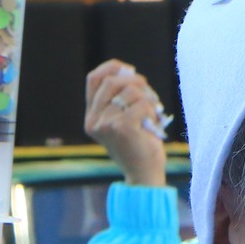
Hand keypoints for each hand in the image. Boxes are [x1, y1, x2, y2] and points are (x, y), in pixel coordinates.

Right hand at [84, 59, 168, 187]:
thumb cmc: (139, 146)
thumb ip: (122, 97)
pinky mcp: (121, 128)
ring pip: (129, 91)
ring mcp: (106, 124)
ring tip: (152, 115)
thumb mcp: (125, 119)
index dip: (111, 67)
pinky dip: (152, 110)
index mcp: (92, 117)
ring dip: (147, 100)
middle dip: (135, 82)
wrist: (145, 175)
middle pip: (111, 81)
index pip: (93, 79)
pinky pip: (140, 103)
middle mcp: (94, 121)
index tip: (128, 70)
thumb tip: (128, 71)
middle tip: (148, 94)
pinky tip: (153, 124)